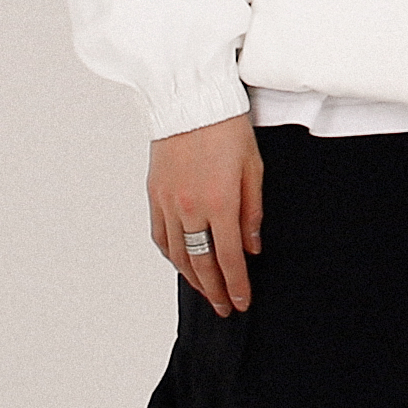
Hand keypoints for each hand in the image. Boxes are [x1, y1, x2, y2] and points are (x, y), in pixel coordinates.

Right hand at [148, 113, 264, 315]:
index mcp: (219, 202)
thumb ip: (252, 212)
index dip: (236, 285)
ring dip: (192, 279)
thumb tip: (253, 247)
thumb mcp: (253, 168)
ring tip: (205, 293)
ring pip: (178, 254)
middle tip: (224, 308)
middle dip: (215, 290)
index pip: (229, 258)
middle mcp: (190, 208)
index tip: (241, 302)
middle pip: (202, 263)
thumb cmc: (226, 128)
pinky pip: (160, 235)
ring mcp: (168, 202)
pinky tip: (180, 264)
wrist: (190, 99)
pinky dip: (171, 255)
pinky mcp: (154, 194)